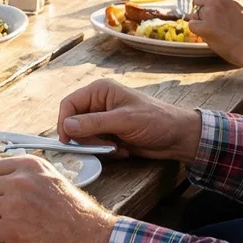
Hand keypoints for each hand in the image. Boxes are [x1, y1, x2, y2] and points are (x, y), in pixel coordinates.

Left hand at [0, 154, 114, 242]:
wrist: (93, 240)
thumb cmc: (78, 214)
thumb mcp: (54, 180)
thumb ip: (29, 177)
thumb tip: (2, 183)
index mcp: (30, 166)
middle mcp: (20, 181)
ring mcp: (14, 204)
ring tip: (1, 228)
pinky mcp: (11, 229)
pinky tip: (2, 239)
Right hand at [57, 79, 201, 160]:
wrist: (178, 137)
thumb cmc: (155, 121)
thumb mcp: (124, 121)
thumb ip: (94, 124)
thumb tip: (66, 127)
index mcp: (100, 91)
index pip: (69, 104)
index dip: (64, 122)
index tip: (67, 141)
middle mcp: (98, 103)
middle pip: (74, 123)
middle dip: (87, 138)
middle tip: (103, 146)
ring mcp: (104, 120)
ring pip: (84, 137)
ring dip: (98, 146)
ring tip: (118, 148)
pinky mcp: (110, 135)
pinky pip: (96, 145)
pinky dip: (107, 151)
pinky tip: (123, 150)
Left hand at [186, 0, 242, 63]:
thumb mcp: (238, 6)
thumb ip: (223, 0)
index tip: (209, 5)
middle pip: (197, 0)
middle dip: (201, 10)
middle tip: (214, 22)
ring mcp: (210, 12)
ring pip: (193, 13)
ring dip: (200, 21)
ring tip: (216, 29)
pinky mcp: (205, 26)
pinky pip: (191, 25)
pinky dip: (198, 31)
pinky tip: (211, 35)